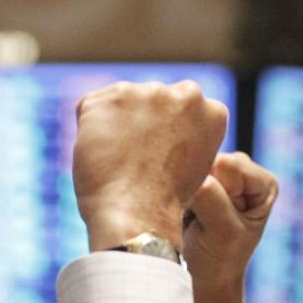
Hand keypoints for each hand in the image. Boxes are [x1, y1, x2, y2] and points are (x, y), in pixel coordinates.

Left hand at [72, 80, 228, 250]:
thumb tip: (160, 127)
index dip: (168, 134)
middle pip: (154, 101)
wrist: (136, 212)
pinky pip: (92, 108)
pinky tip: (100, 155)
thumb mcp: (195, 165)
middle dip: (143, 121)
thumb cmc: (165, 201)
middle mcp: (185, 93)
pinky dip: (90, 128)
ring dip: (116, 124)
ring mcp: (148, 91)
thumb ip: (185, 135)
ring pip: (123, 102)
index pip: (185, 110)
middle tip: (136, 158)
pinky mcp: (110, 96)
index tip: (162, 156)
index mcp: (213, 111)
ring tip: (117, 160)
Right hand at [183, 152, 278, 302]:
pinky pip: (180, 172)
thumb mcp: (223, 232)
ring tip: (192, 214)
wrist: (205, 276)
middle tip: (200, 217)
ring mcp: (222, 173)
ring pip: (192, 164)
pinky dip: (177, 191)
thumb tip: (189, 170)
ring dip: (186, 189)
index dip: (215, 190)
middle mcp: (246, 171)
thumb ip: (211, 198)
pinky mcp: (200, 178)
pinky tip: (183, 209)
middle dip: (200, 187)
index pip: (230, 165)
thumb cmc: (221, 258)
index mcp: (264, 183)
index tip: (215, 219)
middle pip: (210, 160)